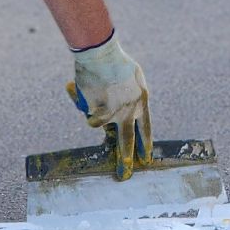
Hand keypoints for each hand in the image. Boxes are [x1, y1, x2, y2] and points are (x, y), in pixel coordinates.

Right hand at [68, 32, 152, 178]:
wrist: (101, 54)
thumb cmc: (119, 62)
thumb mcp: (135, 78)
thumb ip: (135, 96)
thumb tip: (129, 113)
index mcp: (141, 102)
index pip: (145, 129)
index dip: (145, 145)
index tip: (145, 159)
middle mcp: (128, 111)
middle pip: (126, 141)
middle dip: (125, 160)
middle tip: (125, 175)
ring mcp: (111, 112)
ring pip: (98, 124)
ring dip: (94, 115)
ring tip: (94, 95)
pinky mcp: (95, 110)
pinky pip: (88, 113)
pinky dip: (84, 103)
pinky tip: (85, 89)